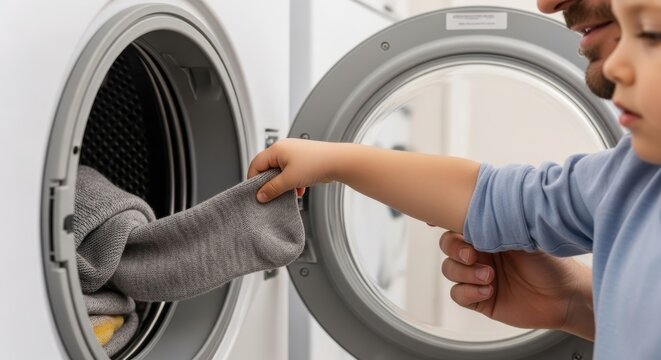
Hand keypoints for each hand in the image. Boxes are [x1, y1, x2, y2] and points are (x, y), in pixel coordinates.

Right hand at [248, 139, 337, 201]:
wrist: (339, 162)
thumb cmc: (316, 164)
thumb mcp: (289, 180)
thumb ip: (272, 189)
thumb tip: (261, 195)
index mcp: (276, 149)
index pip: (255, 164)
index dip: (254, 180)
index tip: (256, 193)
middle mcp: (283, 148)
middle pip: (267, 168)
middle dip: (270, 183)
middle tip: (273, 195)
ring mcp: (293, 153)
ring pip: (280, 172)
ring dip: (283, 184)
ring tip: (290, 193)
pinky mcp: (302, 160)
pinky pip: (291, 172)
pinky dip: (292, 182)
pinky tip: (300, 190)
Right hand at [439, 231, 593, 339]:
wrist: (566, 296)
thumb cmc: (552, 263)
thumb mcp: (525, 235)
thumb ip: (499, 223)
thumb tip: (476, 213)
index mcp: (489, 233)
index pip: (458, 224)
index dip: (445, 222)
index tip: (440, 223)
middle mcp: (482, 253)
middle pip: (447, 246)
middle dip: (454, 249)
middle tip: (472, 255)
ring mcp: (479, 277)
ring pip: (449, 270)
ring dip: (464, 272)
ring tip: (489, 276)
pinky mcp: (481, 299)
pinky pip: (458, 294)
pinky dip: (469, 292)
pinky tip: (489, 290)